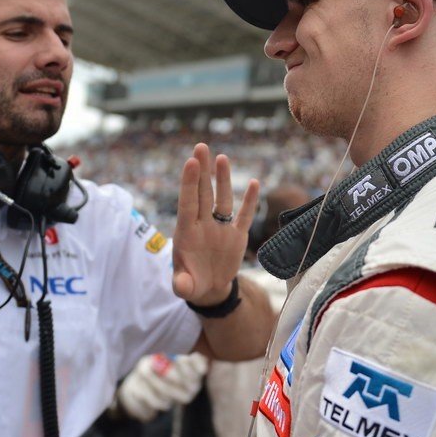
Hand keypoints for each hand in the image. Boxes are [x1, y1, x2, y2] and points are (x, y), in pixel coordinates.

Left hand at [172, 143, 259, 305]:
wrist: (209, 290)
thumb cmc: (192, 284)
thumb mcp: (184, 286)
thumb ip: (182, 285)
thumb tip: (183, 288)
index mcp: (186, 233)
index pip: (187, 203)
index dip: (189, 183)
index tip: (191, 162)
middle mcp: (203, 225)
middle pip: (203, 194)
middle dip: (202, 171)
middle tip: (201, 147)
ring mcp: (220, 228)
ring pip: (222, 199)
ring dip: (222, 179)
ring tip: (221, 158)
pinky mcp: (237, 235)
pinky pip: (244, 216)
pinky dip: (249, 201)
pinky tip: (253, 183)